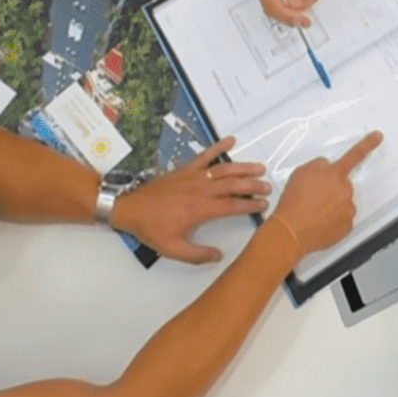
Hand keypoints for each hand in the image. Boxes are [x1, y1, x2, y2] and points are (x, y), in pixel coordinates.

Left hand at [111, 139, 271, 263]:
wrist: (129, 208)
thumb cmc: (150, 228)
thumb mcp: (173, 248)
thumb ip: (197, 254)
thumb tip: (218, 256)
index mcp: (199, 209)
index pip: (232, 205)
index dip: (250, 205)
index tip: (263, 205)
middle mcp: (200, 190)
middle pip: (233, 184)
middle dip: (253, 185)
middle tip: (268, 186)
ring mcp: (193, 176)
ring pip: (223, 169)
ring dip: (243, 167)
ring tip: (259, 167)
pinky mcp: (185, 169)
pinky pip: (204, 155)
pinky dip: (218, 147)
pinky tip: (230, 140)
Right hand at [249, 0, 317, 26]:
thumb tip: (295, 4)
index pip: (274, 6)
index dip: (290, 16)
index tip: (302, 18)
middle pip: (272, 9)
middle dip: (290, 16)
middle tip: (305, 20)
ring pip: (272, 7)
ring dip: (288, 11)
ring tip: (304, 12)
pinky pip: (272, 0)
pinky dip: (285, 5)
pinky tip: (296, 4)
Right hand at [267, 131, 382, 255]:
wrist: (291, 230)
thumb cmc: (293, 203)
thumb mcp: (300, 172)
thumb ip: (318, 165)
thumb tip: (325, 166)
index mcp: (334, 174)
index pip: (354, 154)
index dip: (367, 144)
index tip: (377, 137)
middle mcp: (345, 190)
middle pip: (343, 184)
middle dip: (332, 188)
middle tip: (314, 197)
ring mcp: (348, 208)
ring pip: (343, 202)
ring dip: (332, 204)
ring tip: (313, 211)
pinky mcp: (347, 225)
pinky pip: (342, 219)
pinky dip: (333, 220)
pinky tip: (319, 221)